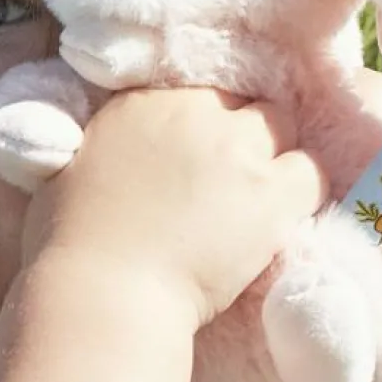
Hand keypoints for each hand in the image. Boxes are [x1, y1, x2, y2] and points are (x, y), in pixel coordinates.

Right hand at [22, 86, 326, 330]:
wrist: (102, 291)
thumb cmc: (70, 243)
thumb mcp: (71, 166)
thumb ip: (107, 142)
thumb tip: (117, 149)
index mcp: (142, 101)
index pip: (196, 89)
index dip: (202, 121)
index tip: (198, 150)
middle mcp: (194, 111)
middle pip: (241, 101)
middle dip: (240, 131)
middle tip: (229, 176)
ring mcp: (236, 149)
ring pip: (281, 126)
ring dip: (274, 154)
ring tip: (260, 195)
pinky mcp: (270, 193)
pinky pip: (311, 172)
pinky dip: (303, 188)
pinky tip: (283, 216)